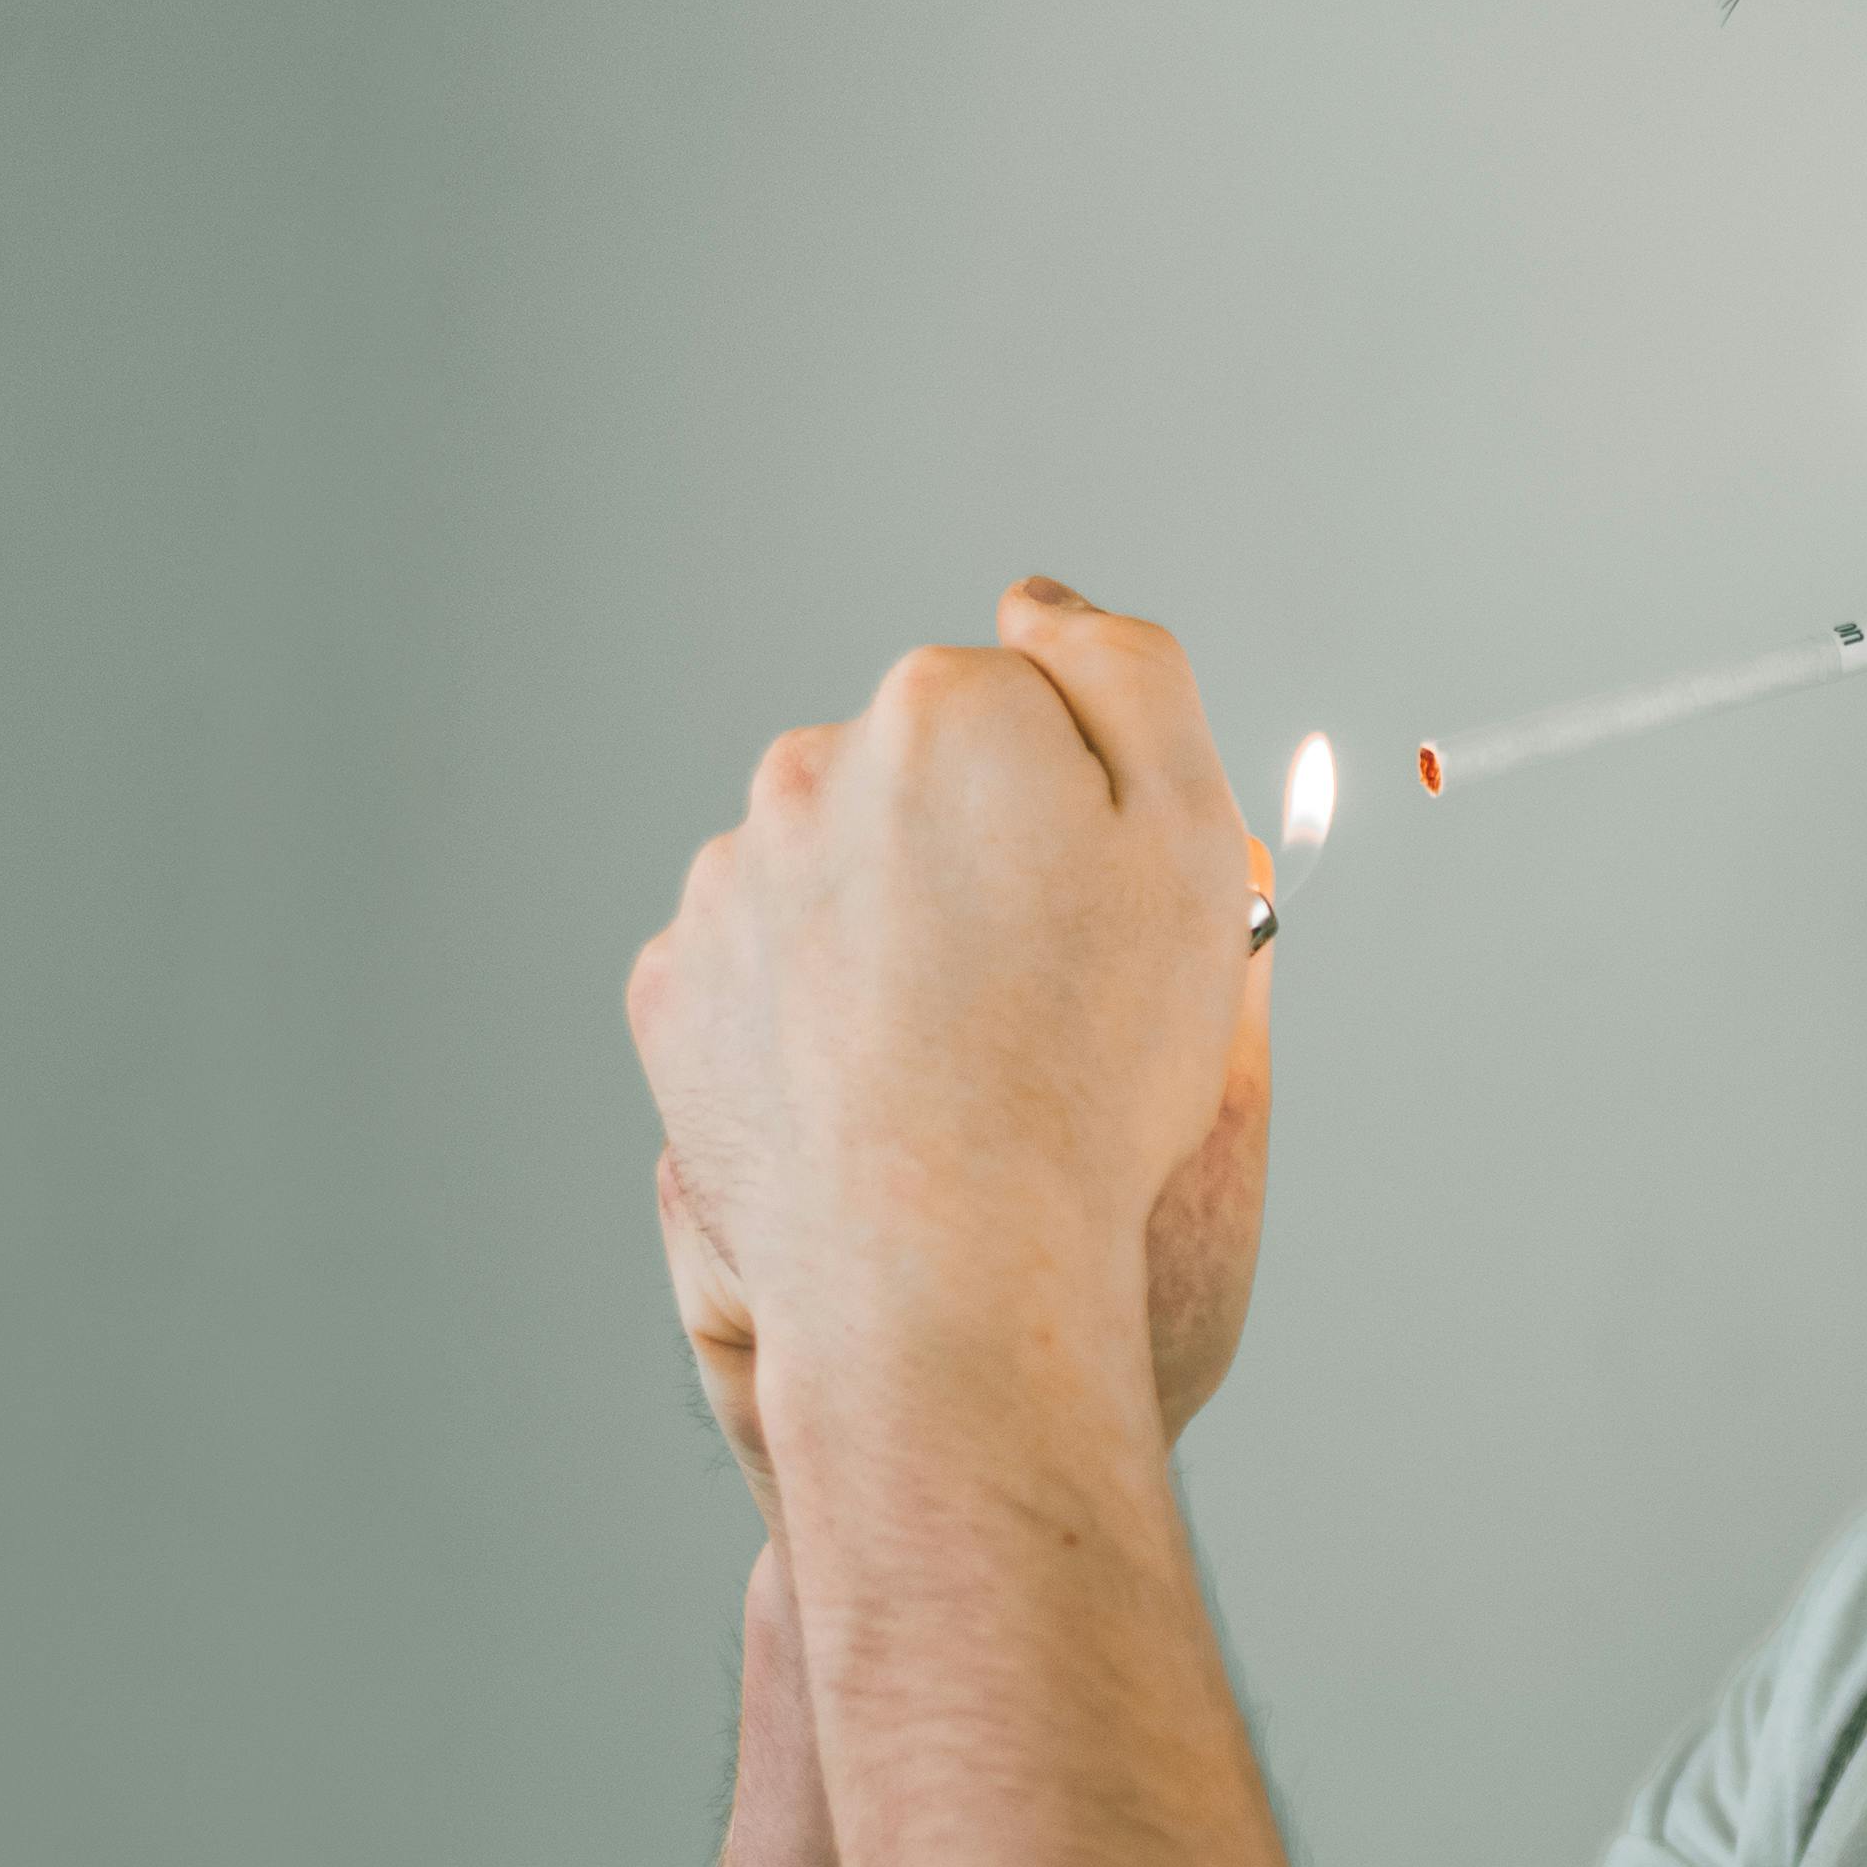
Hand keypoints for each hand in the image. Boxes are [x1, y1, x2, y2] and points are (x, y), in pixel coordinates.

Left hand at [627, 576, 1276, 1461]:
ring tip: (955, 1058)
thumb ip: (1131, 674)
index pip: (1029, 711)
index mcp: (945, 708)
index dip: (1084, 811)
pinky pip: (760, 974)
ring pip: (832, 878)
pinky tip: (875, 1089)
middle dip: (973, 858)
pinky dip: (813, 1015)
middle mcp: (809, 767)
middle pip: (918, 786)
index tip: (1100, 909)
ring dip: (888, 935)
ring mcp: (727, 882)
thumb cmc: (1087, 1065)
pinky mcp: (673, 990)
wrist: (943, 1262)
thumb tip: (1037, 604)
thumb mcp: (1192, 839)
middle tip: (1039, 994)